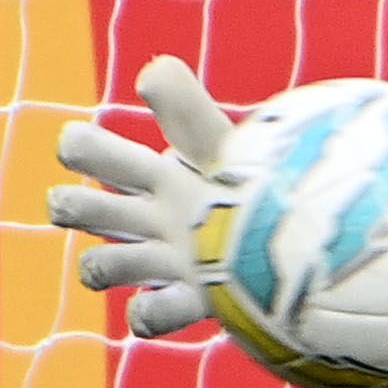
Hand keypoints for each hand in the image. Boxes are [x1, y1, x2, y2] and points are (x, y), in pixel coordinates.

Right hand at [46, 57, 240, 338]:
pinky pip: (142, 318)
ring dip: (105, 262)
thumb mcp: (221, 141)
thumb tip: (154, 69)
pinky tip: (181, 293)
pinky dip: (151, 312)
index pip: (88, 151)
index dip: (80, 147)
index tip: (91, 144)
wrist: (314, 240)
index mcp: (154, 173)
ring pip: (97, 266)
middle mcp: (148, 217)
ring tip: (154, 254)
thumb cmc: (262, 181)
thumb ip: (188, 107)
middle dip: (74, 206)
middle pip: (74, 209)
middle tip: (122, 207)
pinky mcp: (188, 303)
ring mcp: (163, 263)